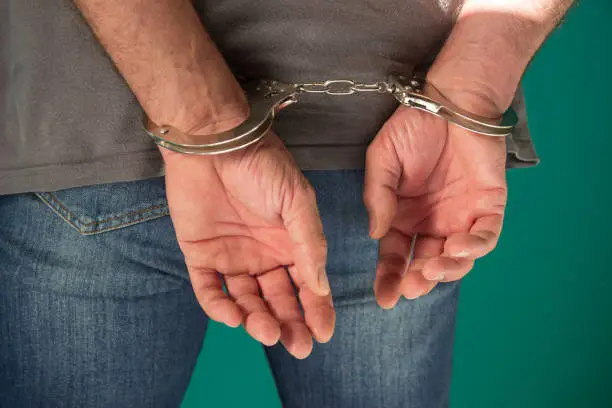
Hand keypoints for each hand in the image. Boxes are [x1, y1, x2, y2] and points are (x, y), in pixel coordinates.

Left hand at [163, 133, 334, 357]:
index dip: (317, 310)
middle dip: (289, 324)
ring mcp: (232, 257)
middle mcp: (264, 255)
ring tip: (266, 331)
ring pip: (246, 300)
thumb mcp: (297, 200)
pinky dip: (218, 306)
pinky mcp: (200, 255)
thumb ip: (310, 243)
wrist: (214, 142)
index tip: (323, 333)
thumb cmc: (261, 164)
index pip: (307, 285)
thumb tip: (322, 286)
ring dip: (257, 320)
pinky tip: (232, 316)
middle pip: (278, 300)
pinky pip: (209, 289)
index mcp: (290, 244)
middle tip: (297, 345)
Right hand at [364, 89, 507, 307]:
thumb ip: (377, 197)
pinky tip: (457, 246)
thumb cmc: (412, 127)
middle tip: (410, 287)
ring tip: (432, 270)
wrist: (451, 100)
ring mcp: (460, 217)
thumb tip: (376, 236)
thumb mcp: (381, 160)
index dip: (389, 277)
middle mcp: (431, 223)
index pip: (395, 256)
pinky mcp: (487, 206)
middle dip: (417, 280)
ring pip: (457, 258)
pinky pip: (485, 236)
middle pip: (425, 263)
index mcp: (403, 217)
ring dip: (446, 270)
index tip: (384, 297)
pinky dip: (474, 247)